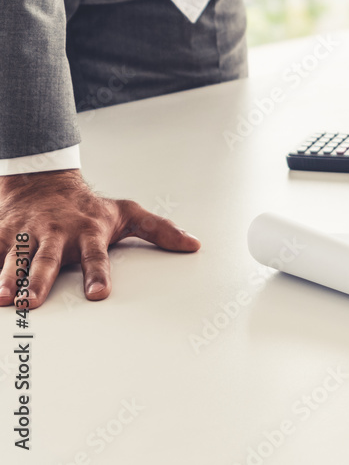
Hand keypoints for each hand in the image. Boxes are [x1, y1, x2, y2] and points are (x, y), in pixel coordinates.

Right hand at [0, 169, 200, 307]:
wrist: (42, 181)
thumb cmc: (88, 206)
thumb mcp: (127, 213)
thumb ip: (159, 230)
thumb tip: (193, 244)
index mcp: (88, 233)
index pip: (95, 257)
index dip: (97, 274)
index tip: (98, 294)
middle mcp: (56, 234)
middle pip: (47, 260)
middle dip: (39, 281)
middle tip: (33, 302)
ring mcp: (26, 235)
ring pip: (15, 258)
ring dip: (6, 278)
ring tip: (2, 299)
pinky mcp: (2, 235)